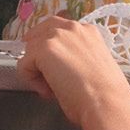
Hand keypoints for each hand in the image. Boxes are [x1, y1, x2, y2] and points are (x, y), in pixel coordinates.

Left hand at [15, 16, 129, 129]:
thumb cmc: (104, 93)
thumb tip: (58, 66)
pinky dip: (31, 80)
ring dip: (36, 71)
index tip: (52, 65)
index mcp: (88, 31)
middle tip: (45, 77)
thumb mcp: (93, 65)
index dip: (50, 48)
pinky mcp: (44, 48)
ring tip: (52, 89)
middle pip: (40, 34)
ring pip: (30, 50)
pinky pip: (23, 64)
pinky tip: (48, 91)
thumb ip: (75, 57)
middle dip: (38, 55)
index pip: (58, 29)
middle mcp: (72, 28)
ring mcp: (57, 36)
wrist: (106, 102)